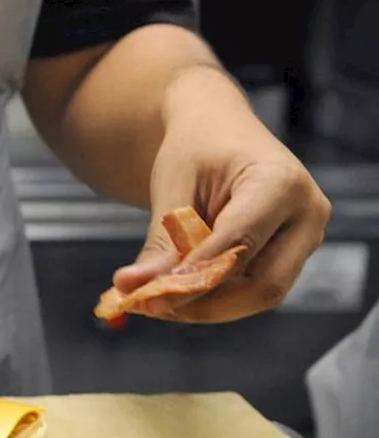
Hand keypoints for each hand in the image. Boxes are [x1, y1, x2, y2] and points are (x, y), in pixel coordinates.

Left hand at [114, 71, 331, 321]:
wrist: (218, 131)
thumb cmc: (195, 150)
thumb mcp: (172, 188)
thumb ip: (161, 241)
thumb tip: (132, 288)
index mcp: (281, 182)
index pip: (240, 244)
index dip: (195, 277)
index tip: (149, 297)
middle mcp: (306, 214)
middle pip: (263, 285)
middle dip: (203, 304)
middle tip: (149, 306)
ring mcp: (305, 237)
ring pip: (258, 295)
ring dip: (204, 306)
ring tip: (153, 299)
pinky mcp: (290, 255)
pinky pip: (253, 289)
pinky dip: (212, 298)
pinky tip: (173, 293)